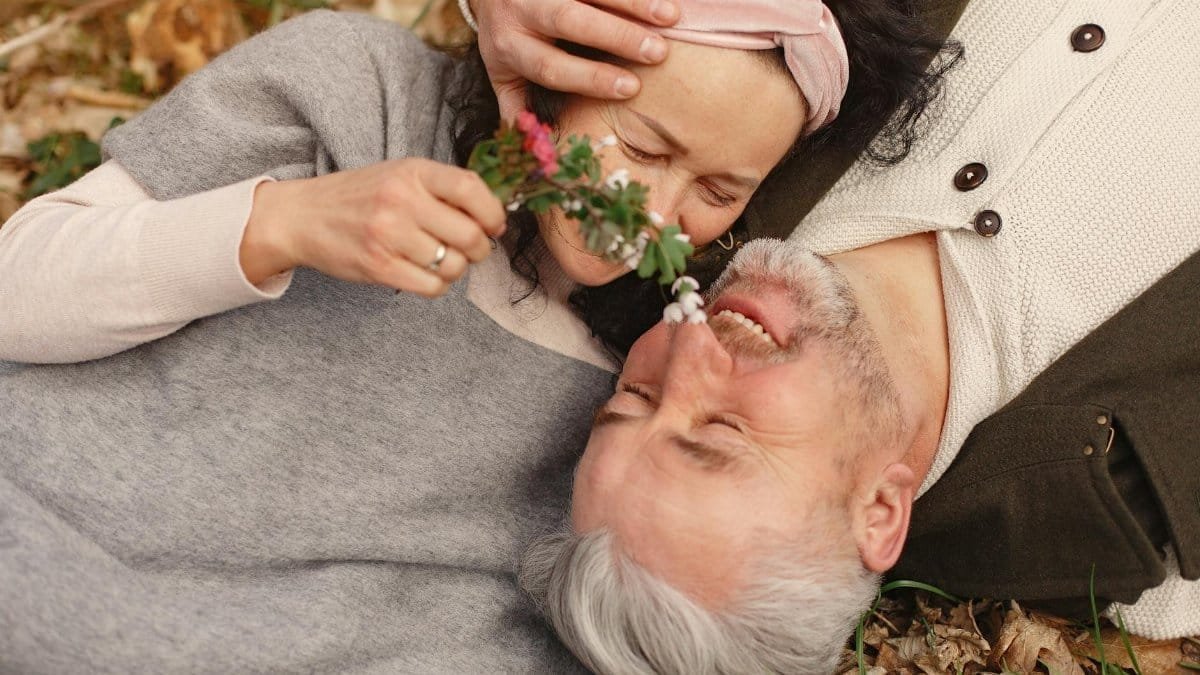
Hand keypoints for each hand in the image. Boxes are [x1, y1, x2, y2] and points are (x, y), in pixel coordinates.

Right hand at [240, 159, 505, 297]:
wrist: (303, 216)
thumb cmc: (361, 197)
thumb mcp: (401, 175)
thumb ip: (443, 188)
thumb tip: (495, 215)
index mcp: (413, 172)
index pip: (471, 189)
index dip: (493, 213)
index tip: (494, 225)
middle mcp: (401, 200)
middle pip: (469, 235)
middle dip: (480, 249)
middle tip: (472, 249)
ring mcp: (389, 236)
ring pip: (454, 265)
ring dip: (456, 269)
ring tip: (441, 259)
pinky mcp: (379, 267)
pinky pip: (432, 287)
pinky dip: (437, 285)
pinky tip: (426, 274)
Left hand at [472, 0, 680, 119]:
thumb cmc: (510, 39)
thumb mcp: (504, 74)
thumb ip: (519, 109)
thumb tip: (538, 154)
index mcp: (510, 47)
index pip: (551, 65)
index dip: (590, 78)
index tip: (630, 88)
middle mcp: (521, 10)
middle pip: (569, 20)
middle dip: (616, 36)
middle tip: (657, 52)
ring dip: (634, 2)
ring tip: (671, 18)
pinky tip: (663, 0)